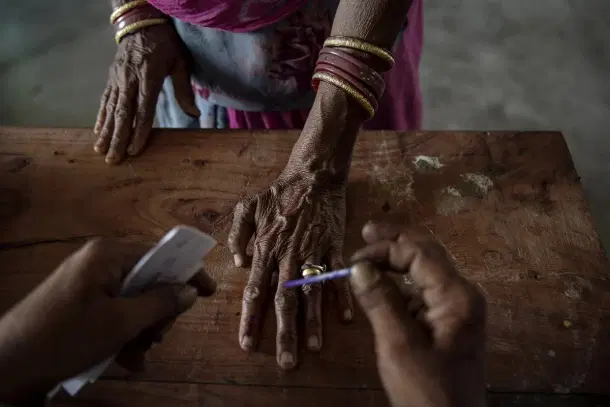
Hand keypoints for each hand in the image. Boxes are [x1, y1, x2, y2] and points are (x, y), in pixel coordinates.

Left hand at [0, 239, 214, 404]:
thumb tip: (190, 290)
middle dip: (158, 312)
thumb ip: (160, 304)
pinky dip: (125, 334)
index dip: (187, 272)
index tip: (209, 291)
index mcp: (108, 255)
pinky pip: (115, 312)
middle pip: (148, 280)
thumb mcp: (121, 323)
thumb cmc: (67, 337)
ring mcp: (88, 283)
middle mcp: (99, 262)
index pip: (160, 254)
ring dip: (143, 329)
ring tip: (139, 355)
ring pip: (134, 300)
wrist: (8, 366)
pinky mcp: (80, 304)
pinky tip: (128, 360)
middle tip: (157, 338)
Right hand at [94, 24, 199, 164]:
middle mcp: (129, 80)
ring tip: (100, 151)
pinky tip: (97, 132)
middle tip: (113, 159)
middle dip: (117, 138)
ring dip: (105, 132)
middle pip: (122, 114)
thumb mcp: (180, 63)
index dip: (139, 131)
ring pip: (110, 109)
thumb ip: (183, 90)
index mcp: (148, 77)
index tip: (135, 150)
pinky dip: (100, 117)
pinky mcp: (111, 78)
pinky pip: (104, 100)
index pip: (143, 110)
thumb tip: (194, 114)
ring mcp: (117, 79)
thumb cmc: (165, 45)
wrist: (141, 23)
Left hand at [228, 168, 352, 369]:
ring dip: (313, 322)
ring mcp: (313, 252)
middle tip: (286, 361)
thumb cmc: (279, 192)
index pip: (255, 290)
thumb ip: (238, 234)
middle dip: (284, 333)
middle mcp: (288, 256)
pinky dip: (341, 296)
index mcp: (266, 248)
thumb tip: (238, 262)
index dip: (251, 319)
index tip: (247, 344)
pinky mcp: (334, 246)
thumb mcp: (247, 206)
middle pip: (285, 300)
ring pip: (311, 293)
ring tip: (313, 348)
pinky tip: (345, 318)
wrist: (313, 175)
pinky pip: (336, 275)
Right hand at [350, 222, 486, 406]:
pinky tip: (381, 286)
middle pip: (427, 254)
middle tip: (366, 232)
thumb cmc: (427, 390)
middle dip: (396, 242)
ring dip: (397, 262)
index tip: (354, 257)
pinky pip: (422, 292)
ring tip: (368, 256)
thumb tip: (359, 266)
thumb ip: (380, 301)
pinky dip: (400, 285)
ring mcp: (456, 309)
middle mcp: (462, 295)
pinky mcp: (446, 324)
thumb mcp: (399, 346)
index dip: (386, 248)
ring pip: (425, 271)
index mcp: (457, 296)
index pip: (420, 253)